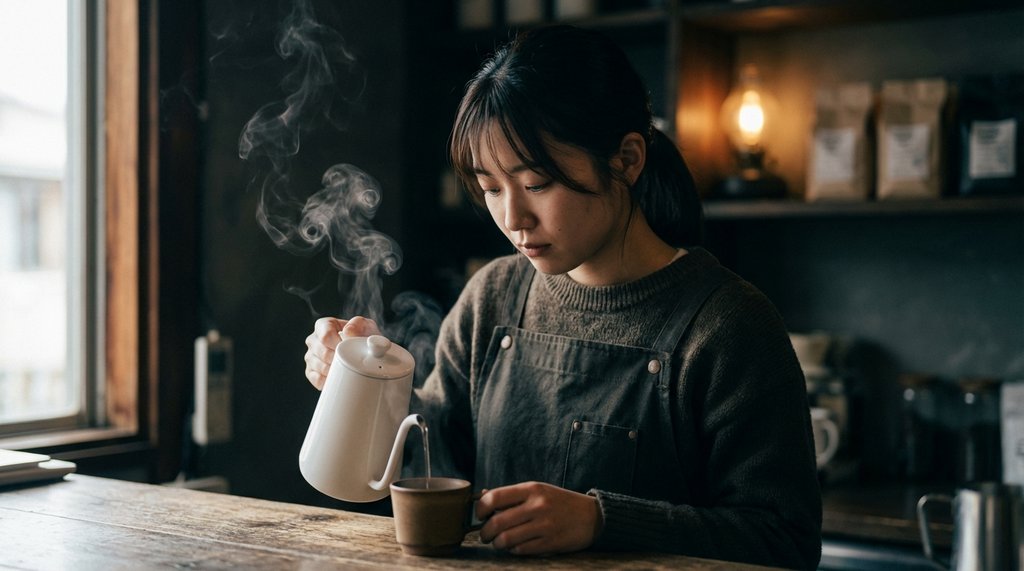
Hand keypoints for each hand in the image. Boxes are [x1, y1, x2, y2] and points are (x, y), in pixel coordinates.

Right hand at [303, 316, 380, 389]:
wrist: (365, 353)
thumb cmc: (363, 338)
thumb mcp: (365, 326)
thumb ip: (358, 324)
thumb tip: (348, 331)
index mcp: (323, 325)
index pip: (325, 335)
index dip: (337, 344)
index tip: (348, 349)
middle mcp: (314, 340)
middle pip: (322, 352)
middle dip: (338, 359)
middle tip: (351, 362)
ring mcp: (311, 357)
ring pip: (319, 366)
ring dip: (334, 371)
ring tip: (347, 370)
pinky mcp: (311, 372)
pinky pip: (317, 379)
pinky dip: (328, 381)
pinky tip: (338, 379)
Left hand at [476, 481, 602, 555]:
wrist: (592, 516)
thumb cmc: (559, 502)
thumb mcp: (538, 490)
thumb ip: (511, 495)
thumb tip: (482, 496)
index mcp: (531, 489)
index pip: (494, 497)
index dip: (480, 508)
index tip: (480, 515)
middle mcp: (537, 505)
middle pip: (497, 522)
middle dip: (484, 533)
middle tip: (484, 535)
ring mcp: (544, 525)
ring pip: (506, 540)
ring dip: (497, 544)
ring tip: (499, 542)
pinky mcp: (550, 543)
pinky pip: (521, 550)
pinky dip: (513, 550)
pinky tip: (516, 546)